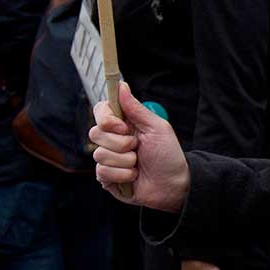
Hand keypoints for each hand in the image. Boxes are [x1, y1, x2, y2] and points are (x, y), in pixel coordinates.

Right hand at [90, 81, 191, 211]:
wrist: (174, 184)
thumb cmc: (168, 154)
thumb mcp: (157, 128)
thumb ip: (136, 108)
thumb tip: (121, 85)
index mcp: (124, 125)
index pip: (100, 112)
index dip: (106, 118)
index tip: (122, 126)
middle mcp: (112, 140)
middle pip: (95, 133)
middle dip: (121, 143)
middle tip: (137, 147)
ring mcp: (108, 159)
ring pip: (100, 154)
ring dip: (126, 161)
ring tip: (138, 163)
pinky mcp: (106, 177)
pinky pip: (103, 172)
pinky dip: (123, 175)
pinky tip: (134, 176)